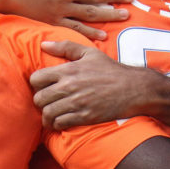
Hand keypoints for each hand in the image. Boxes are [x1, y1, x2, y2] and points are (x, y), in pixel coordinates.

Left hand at [30, 39, 152, 129]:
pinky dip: (57, 124)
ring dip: (47, 115)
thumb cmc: (110, 69)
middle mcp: (70, 87)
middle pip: (39, 98)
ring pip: (48, 113)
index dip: (36, 83)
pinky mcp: (84, 117)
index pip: (36, 79)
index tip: (43, 86)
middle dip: (40, 101)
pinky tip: (61, 120)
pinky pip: (60, 124)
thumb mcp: (89, 53)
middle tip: (47, 101)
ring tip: (51, 114)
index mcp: (68, 70)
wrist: (133, 88)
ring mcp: (77, 103)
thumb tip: (43, 44)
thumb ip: (65, 47)